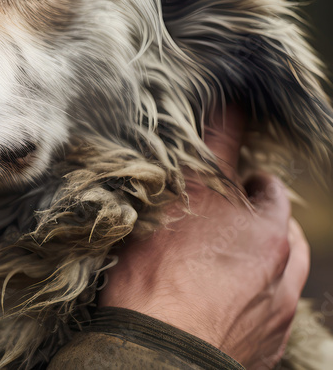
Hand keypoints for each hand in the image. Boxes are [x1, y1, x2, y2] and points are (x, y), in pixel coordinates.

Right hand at [100, 106, 309, 369]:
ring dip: (264, 261)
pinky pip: (269, 314)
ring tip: (229, 261)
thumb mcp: (181, 193)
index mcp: (265, 229)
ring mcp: (277, 312)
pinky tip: (223, 300)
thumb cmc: (160, 272)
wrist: (161, 351)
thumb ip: (213, 145)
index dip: (246, 179)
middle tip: (225, 219)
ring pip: (283, 274)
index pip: (268, 189)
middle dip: (259, 221)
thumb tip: (232, 100)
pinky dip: (253, 300)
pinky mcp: (267, 346)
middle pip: (283, 233)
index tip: (229, 179)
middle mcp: (282, 268)